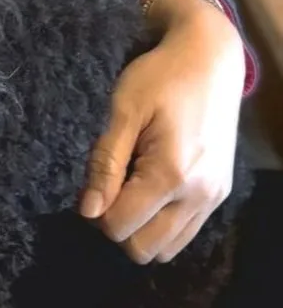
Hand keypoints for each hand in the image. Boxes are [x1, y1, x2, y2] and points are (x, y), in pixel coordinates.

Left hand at [80, 0, 245, 262]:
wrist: (210, 59)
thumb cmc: (160, 77)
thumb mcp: (124, 111)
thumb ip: (105, 163)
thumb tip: (88, 212)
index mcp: (170, 174)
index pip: (120, 226)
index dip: (97, 211)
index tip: (93, 182)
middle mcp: (198, 195)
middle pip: (144, 249)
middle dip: (118, 226)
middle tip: (110, 186)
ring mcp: (213, 197)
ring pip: (167, 248)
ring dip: (141, 228)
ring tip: (131, 186)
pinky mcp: (220, 193)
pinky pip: (186, 233)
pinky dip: (163, 224)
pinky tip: (151, 190)